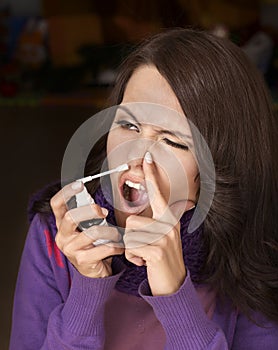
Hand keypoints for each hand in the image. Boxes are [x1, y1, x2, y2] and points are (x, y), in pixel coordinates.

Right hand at [50, 182, 123, 277]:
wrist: (93, 272)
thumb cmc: (92, 245)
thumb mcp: (87, 228)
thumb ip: (89, 215)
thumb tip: (97, 203)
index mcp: (62, 224)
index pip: (57, 204)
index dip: (66, 192)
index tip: (79, 184)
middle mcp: (63, 236)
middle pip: (71, 217)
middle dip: (90, 211)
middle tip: (103, 212)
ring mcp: (71, 249)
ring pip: (92, 232)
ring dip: (110, 231)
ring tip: (116, 234)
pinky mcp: (82, 261)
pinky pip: (104, 248)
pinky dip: (116, 246)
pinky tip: (119, 247)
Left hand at [124, 152, 189, 295]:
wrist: (174, 284)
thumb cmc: (162, 258)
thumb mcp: (162, 238)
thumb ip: (152, 224)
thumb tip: (135, 219)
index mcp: (169, 219)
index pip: (158, 193)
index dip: (152, 175)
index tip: (148, 157)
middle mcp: (169, 224)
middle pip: (133, 220)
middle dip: (132, 237)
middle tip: (144, 248)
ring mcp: (165, 237)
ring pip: (130, 234)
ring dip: (132, 248)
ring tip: (145, 255)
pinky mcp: (158, 250)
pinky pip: (132, 248)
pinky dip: (134, 258)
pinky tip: (146, 263)